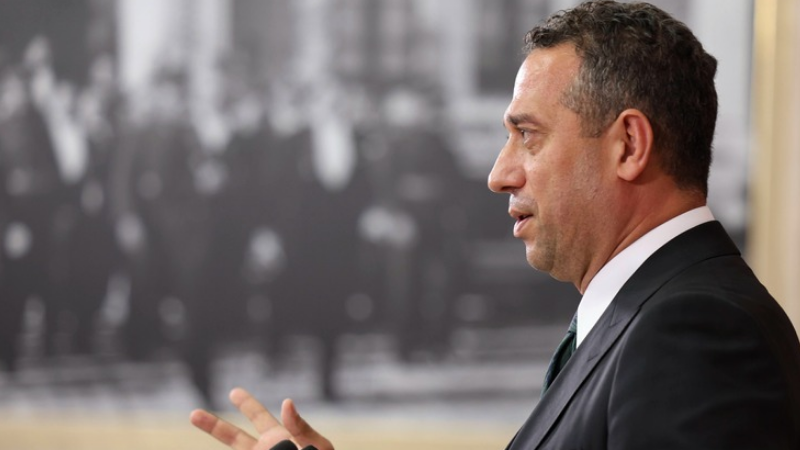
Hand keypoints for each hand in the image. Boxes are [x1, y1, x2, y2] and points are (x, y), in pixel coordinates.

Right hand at [190, 387, 333, 449]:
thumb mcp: (317, 445)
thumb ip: (301, 427)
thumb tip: (286, 402)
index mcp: (278, 436)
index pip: (257, 416)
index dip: (246, 404)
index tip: (234, 393)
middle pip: (234, 437)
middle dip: (214, 426)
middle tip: (194, 414)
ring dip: (219, 442)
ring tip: (199, 426)